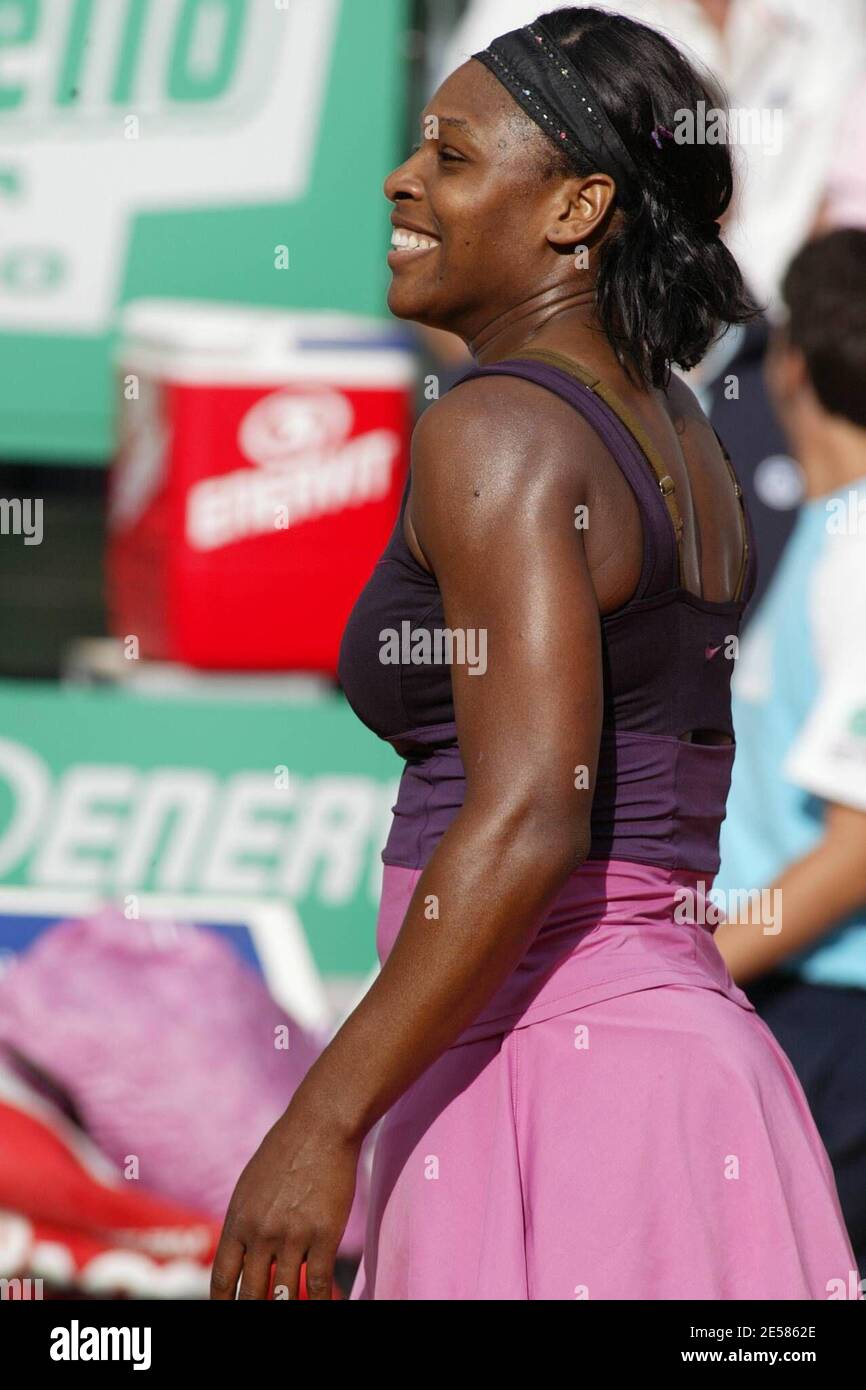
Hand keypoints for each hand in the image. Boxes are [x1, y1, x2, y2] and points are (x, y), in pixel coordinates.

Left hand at [210, 1093, 361, 1299]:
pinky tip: (321, 1305)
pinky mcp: (324, 1235)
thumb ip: (244, 1221)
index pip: (222, 1280)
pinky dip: (319, 1302)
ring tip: (288, 1307)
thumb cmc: (285, 1150)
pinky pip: (318, 1284)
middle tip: (260, 1312)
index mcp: (238, 1221)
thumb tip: (241, 1253)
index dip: (224, 1305)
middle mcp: (260, 1234)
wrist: (320, 1126)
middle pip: (251, 1295)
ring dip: (286, 1306)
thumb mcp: (251, 1185)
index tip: (229, 1313)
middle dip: (254, 1309)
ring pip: (284, 1295)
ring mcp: (292, 1236)